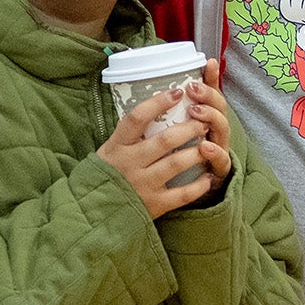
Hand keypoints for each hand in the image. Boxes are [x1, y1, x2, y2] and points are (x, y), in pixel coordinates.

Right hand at [95, 77, 230, 218]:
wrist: (95, 212)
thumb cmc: (107, 174)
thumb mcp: (110, 150)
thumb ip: (129, 134)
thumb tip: (156, 106)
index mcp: (117, 146)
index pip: (137, 118)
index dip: (158, 103)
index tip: (177, 93)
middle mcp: (130, 163)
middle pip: (165, 140)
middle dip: (189, 128)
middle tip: (203, 121)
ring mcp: (143, 184)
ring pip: (176, 164)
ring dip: (197, 152)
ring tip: (209, 144)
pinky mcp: (154, 204)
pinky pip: (182, 194)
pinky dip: (199, 185)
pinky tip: (208, 176)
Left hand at [181, 62, 237, 196]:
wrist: (191, 192)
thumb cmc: (181, 157)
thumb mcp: (173, 131)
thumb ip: (171, 109)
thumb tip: (161, 83)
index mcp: (207, 119)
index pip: (213, 94)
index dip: (212, 79)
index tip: (206, 65)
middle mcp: (216, 132)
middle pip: (219, 109)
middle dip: (208, 98)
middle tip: (193, 91)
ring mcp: (218, 151)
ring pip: (222, 132)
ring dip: (211, 120)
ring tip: (198, 115)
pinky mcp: (217, 173)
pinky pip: (220, 163)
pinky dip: (215, 155)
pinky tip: (206, 148)